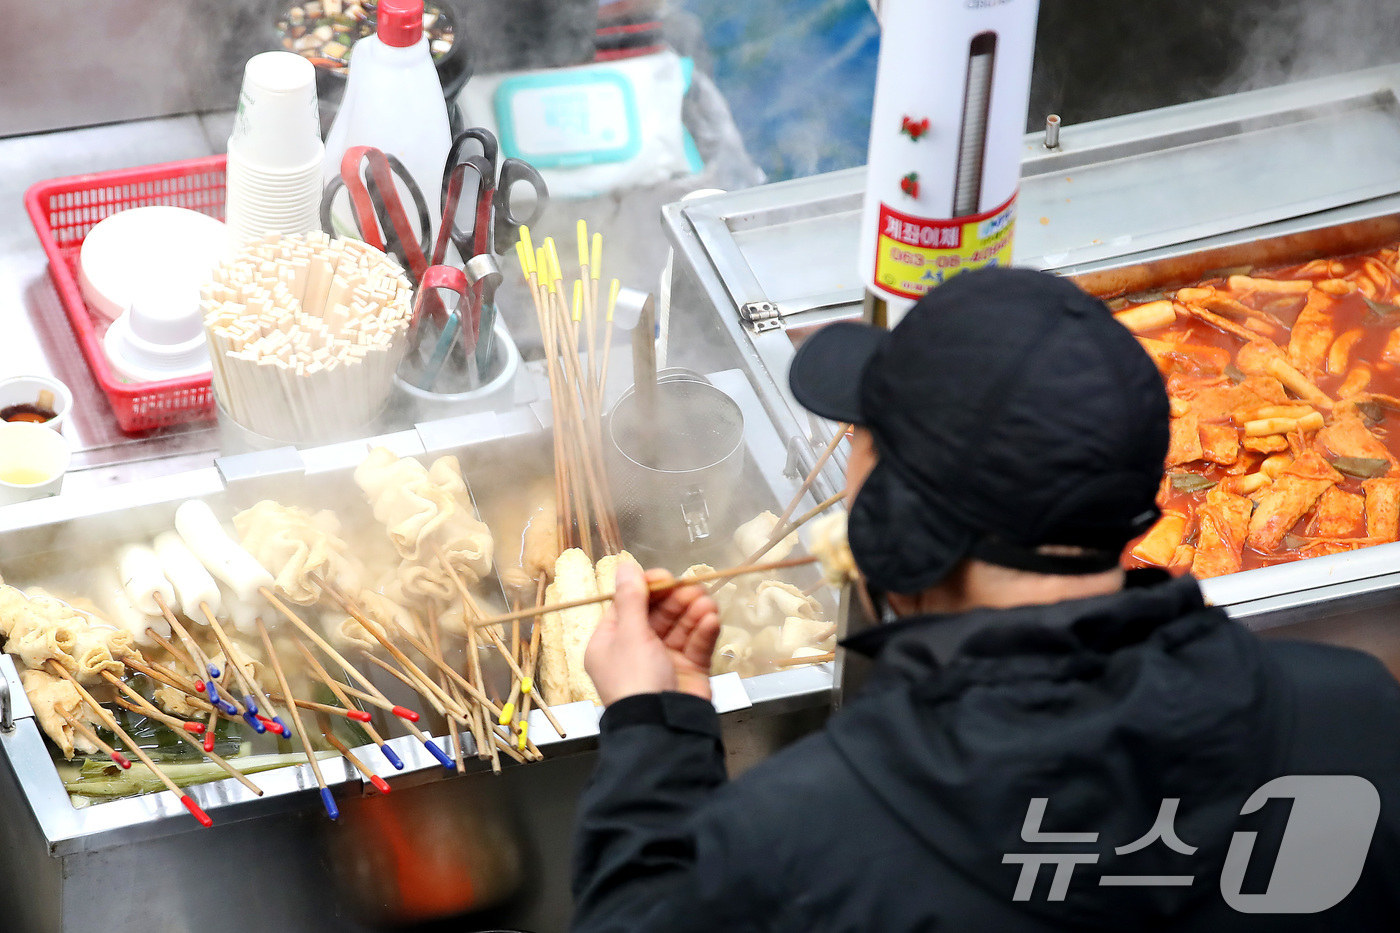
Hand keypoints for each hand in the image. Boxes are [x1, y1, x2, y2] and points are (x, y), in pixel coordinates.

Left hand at [585, 563, 720, 705]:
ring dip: (694, 612)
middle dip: (677, 599)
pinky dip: (704, 631)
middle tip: (694, 588)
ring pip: (681, 627)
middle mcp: (636, 650)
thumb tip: (625, 566)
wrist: (661, 726)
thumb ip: (632, 598)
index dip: (649, 588)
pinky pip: (696, 644)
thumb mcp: (629, 634)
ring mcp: (664, 661)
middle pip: (659, 614)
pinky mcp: (688, 670)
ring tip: (707, 603)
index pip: (629, 605)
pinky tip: (711, 620)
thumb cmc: (635, 680)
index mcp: (611, 642)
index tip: (666, 576)